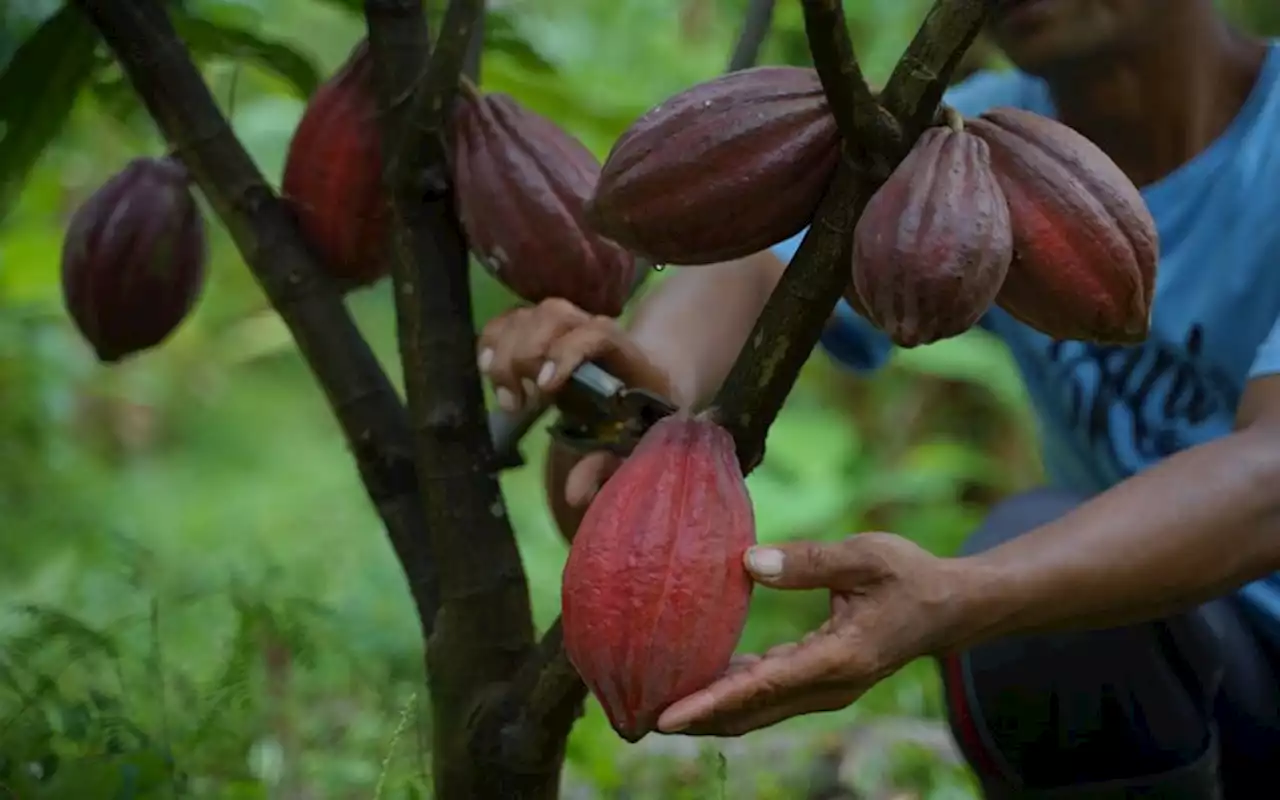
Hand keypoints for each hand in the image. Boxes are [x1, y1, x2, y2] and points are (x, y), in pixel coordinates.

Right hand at [477, 298, 674, 504]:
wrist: (653, 379)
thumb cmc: (643, 417)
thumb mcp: (633, 445)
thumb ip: (606, 466)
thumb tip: (573, 495)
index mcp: (627, 354)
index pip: (598, 334)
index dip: (567, 354)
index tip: (543, 390)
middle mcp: (594, 328)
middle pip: (554, 316)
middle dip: (525, 357)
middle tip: (517, 404)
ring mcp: (568, 322)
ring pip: (530, 314)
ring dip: (505, 350)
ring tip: (506, 394)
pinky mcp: (543, 326)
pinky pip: (510, 319)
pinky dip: (492, 339)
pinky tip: (487, 369)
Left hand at [656, 533, 972, 736]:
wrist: (950, 609)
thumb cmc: (910, 575)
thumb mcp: (865, 556)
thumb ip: (809, 560)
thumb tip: (748, 562)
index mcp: (838, 660)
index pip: (761, 687)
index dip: (710, 703)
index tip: (665, 717)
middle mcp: (827, 686)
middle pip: (748, 713)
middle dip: (694, 719)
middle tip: (637, 716)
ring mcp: (823, 688)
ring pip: (754, 709)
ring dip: (708, 709)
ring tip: (654, 702)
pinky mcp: (818, 679)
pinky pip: (765, 692)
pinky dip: (729, 691)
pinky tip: (696, 676)